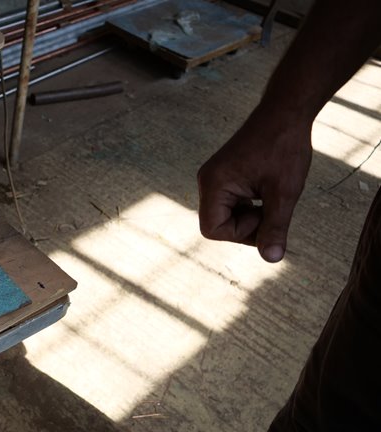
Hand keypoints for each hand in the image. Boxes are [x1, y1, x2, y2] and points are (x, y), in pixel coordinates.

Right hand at [197, 106, 312, 262]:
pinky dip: (250, 205)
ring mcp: (214, 179)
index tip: (266, 215)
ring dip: (251, 214)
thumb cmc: (284, 147)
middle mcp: (207, 182)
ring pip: (226, 215)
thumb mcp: (283, 192)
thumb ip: (275, 227)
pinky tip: (267, 189)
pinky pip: (231, 204)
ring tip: (272, 194)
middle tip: (273, 207)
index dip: (240, 233)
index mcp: (213, 184)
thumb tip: (272, 259)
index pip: (213, 230)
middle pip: (218, 225)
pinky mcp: (225, 176)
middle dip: (247, 225)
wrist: (286, 112)